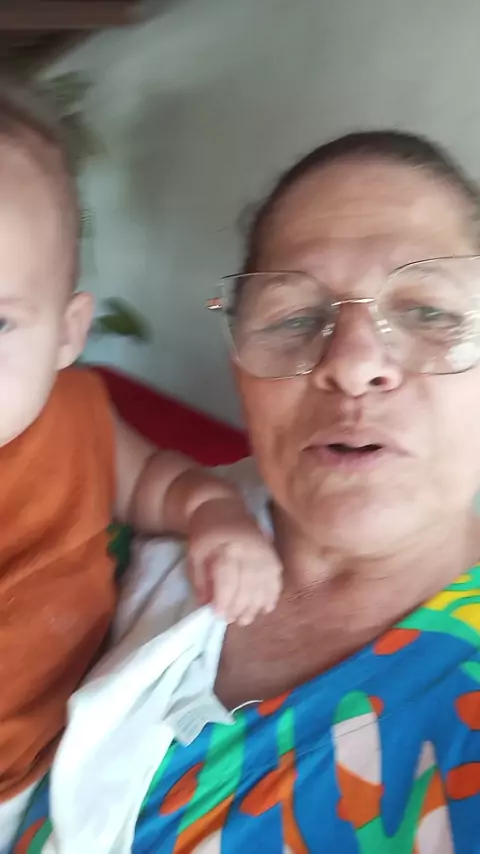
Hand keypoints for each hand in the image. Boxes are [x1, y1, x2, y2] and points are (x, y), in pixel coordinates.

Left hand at [187, 498, 282, 625]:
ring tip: (247, 618)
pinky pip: (276, 576)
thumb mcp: (195, 555)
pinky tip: (266, 607)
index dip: (224, 599)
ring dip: (257, 605)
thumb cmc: (205, 534)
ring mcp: (262, 550)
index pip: (227, 578)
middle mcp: (247, 549)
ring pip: (264, 583)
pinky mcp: (271, 551)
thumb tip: (207, 605)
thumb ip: (200, 581)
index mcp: (226, 548)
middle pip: (248, 584)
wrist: (221, 505)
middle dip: (241, 607)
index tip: (218, 615)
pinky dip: (272, 593)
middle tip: (233, 621)